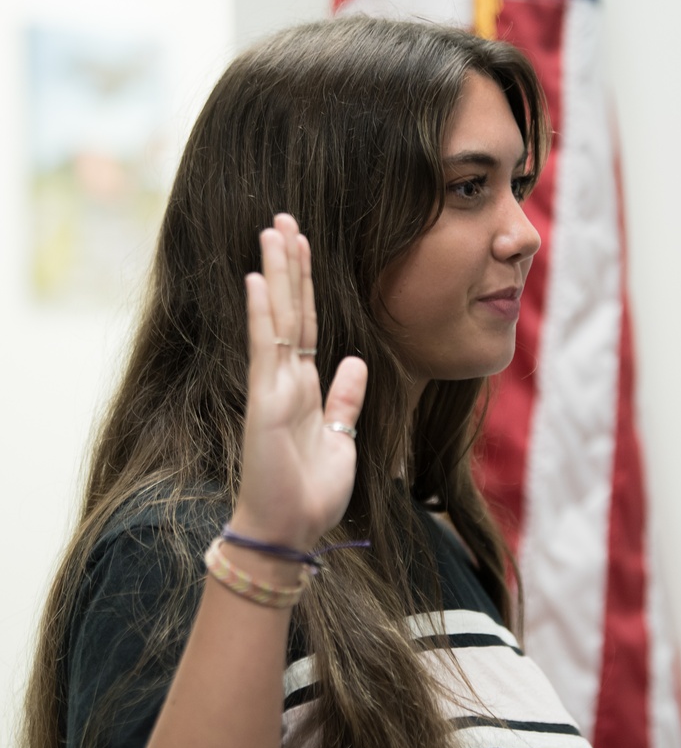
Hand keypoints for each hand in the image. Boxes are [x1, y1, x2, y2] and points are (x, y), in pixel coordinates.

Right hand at [232, 214, 366, 551]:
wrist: (291, 529)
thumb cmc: (312, 490)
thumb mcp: (341, 437)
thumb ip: (345, 398)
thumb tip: (355, 361)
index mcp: (306, 386)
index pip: (309, 324)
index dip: (308, 285)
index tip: (304, 245)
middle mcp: (286, 379)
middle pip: (292, 310)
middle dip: (289, 263)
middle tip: (283, 218)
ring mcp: (273, 387)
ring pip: (277, 318)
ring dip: (276, 273)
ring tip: (273, 230)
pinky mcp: (265, 403)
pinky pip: (266, 350)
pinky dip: (263, 315)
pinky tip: (259, 280)